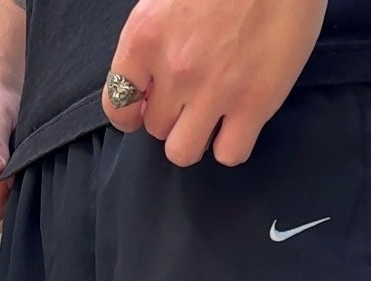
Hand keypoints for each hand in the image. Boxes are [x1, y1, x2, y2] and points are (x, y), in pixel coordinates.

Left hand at [103, 0, 328, 167]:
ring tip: (214, 116)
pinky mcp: (253, 105)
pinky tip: (239, 124)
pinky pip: (229, 154)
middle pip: (156, 129)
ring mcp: (214, 92)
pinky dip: (232, 145)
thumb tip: (149, 78)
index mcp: (145, 36)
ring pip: (184, 152)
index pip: (117, 104)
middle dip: (171, 118)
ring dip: (196, 138)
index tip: (147, 106)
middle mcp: (174, 69)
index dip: (132, 113)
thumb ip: (154, 37)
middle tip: (192, 98)